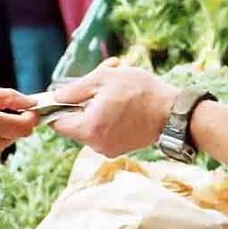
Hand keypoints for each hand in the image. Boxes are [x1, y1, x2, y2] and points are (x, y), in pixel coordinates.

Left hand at [50, 65, 178, 158]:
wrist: (172, 112)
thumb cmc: (140, 91)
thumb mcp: (103, 79)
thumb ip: (74, 90)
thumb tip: (54, 97)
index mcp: (88, 128)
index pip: (56, 123)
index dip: (54, 108)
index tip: (59, 95)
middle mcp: (95, 144)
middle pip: (74, 124)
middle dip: (81, 103)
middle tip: (96, 85)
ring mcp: (107, 149)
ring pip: (89, 126)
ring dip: (95, 109)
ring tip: (114, 91)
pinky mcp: (119, 149)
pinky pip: (103, 132)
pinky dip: (106, 118)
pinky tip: (121, 104)